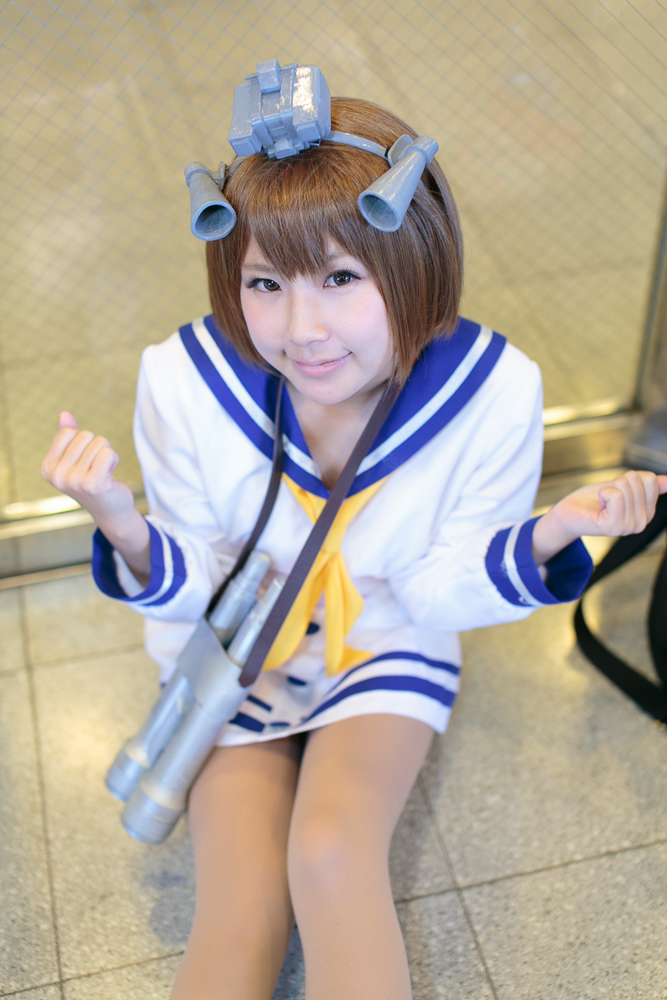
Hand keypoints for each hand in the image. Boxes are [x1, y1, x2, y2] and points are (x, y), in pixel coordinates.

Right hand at [42, 411, 134, 522]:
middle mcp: (57, 475)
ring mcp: (73, 481)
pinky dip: (114, 458)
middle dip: (97, 446)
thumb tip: (64, 414)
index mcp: (48, 467)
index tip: (85, 459)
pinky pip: (107, 453)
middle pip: (85, 436)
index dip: (82, 440)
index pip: (68, 432)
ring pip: (99, 442)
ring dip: (107, 454)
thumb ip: (68, 437)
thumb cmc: (93, 480)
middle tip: (97, 467)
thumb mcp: (77, 458)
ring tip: (104, 471)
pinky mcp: (93, 484)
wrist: (109, 510)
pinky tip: (110, 474)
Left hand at [532, 470, 666, 565]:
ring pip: (625, 486)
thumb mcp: (622, 487)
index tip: (616, 491)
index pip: (649, 478)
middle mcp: (642, 523)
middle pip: (637, 480)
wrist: (569, 513)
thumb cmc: (593, 500)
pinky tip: (598, 506)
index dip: (628, 478)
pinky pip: (615, 495)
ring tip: (601, 503)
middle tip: (605, 498)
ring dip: (608, 488)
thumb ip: (647, 485)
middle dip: (617, 482)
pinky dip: (603, 494)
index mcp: (647, 512)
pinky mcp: (613, 527)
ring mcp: (629, 527)